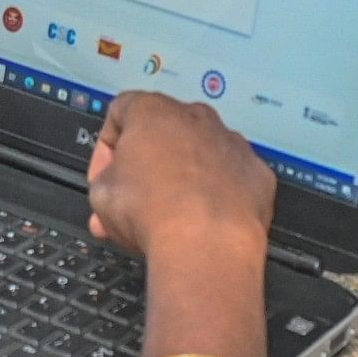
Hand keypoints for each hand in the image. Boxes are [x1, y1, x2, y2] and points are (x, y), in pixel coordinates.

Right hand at [85, 90, 274, 262]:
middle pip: (164, 133)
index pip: (121, 112)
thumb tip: (111, 190)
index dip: (107, 148)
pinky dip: (219, 194)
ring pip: (202, 153)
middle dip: (146, 165)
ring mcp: (231, 144)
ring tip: (170, 215)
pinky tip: (204, 219)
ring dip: (185, 177)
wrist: (205, 244)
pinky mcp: (256, 173)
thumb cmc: (152, 212)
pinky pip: (232, 177)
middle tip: (133, 200)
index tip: (105, 175)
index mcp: (153, 111)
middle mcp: (196, 118)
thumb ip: (104, 180)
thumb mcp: (101, 195)